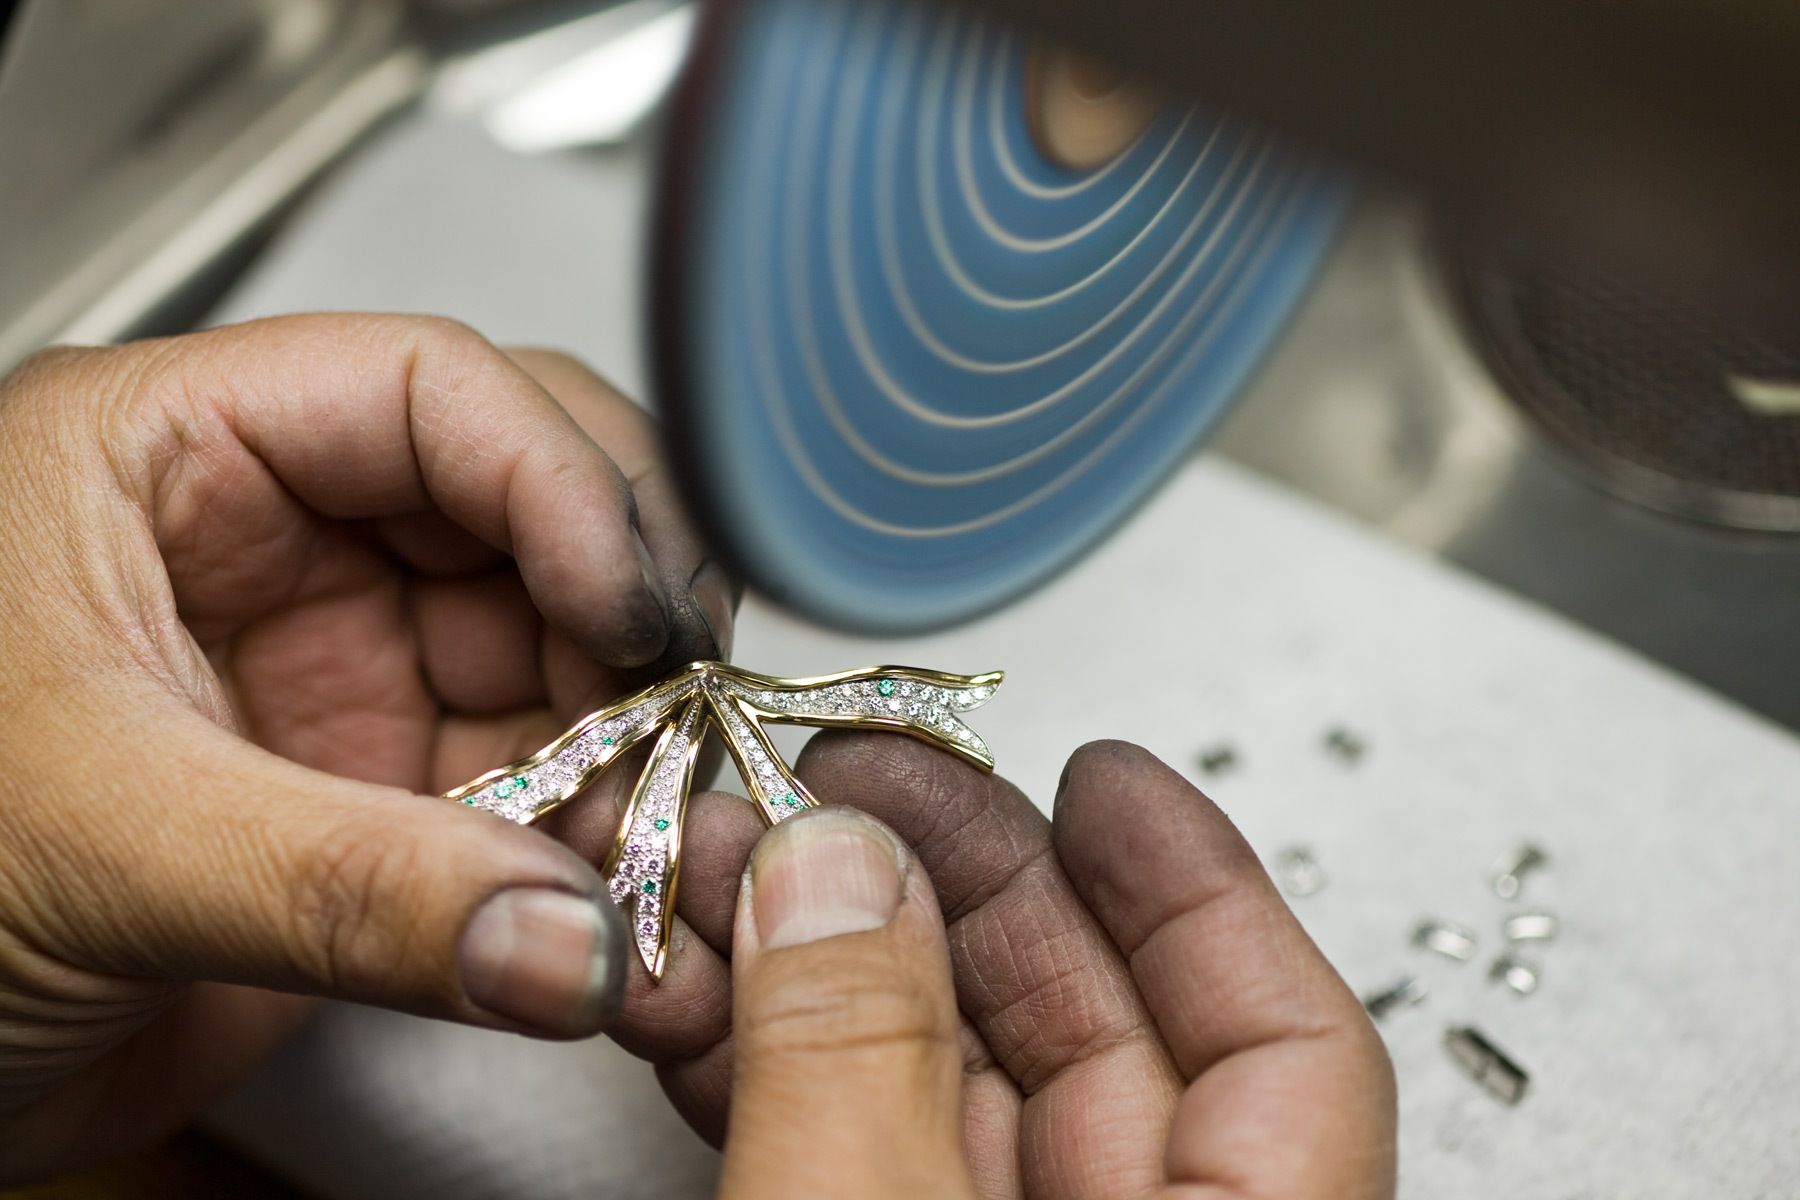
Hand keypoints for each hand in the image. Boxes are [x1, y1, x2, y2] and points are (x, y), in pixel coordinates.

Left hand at [0, 316, 735, 1178]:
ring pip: (552, 645)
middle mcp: (276, 541)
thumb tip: (567, 936)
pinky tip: (623, 877)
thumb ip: (349, 889)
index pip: (423, 388)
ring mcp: (338, 664)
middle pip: (524, 499)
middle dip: (622, 598)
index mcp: (172, 457)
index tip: (633, 607)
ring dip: (630, 727)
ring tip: (665, 818)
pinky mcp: (378, 788)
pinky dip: (600, 823)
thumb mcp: (97, 847)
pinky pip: (536, 774)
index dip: (558, 477)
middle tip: (683, 702)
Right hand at [601, 738, 1395, 1198]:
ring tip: (730, 868)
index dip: (1195, 882)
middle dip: (957, 891)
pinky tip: (708, 998)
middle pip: (1096, 1041)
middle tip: (854, 786)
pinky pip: (859, 1167)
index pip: (1283, 1040)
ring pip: (948, 1099)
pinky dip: (782, 1079)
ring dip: (829, 972)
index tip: (1106, 772)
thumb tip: (836, 875)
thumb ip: (858, 1066)